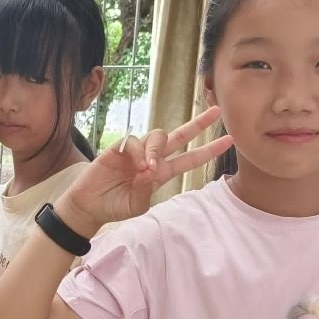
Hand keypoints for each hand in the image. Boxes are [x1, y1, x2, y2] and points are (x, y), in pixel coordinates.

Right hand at [58, 106, 232, 233]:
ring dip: (156, 150)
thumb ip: (146, 190)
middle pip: (179, 136)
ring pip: (157, 136)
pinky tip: (134, 166)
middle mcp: (152, 158)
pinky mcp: (119, 148)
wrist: (89, 206)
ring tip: (147, 168)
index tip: (228, 140)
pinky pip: (134, 142)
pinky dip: (138, 153)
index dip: (208, 150)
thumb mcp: (137, 206)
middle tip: (216, 112)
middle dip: (198, 124)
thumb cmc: (115, 207)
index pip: (189, 159)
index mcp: (161, 173)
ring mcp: (136, 152)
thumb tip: (149, 170)